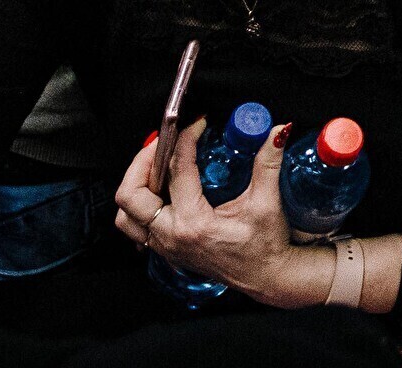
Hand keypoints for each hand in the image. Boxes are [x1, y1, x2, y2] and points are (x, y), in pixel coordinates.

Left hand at [112, 118, 325, 306]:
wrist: (266, 277)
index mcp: (193, 224)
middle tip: (162, 142)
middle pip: (131, 195)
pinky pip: (136, 228)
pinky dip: (139, 207)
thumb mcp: (267, 203)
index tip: (197, 124)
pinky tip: (159, 192)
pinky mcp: (167, 250)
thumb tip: (275, 132)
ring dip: (135, 186)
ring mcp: (166, 246)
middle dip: (142, 162)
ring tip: (155, 166)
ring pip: (126, 216)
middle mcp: (172, 237)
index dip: (185, 140)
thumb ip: (268, 163)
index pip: (177, 171)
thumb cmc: (265, 246)